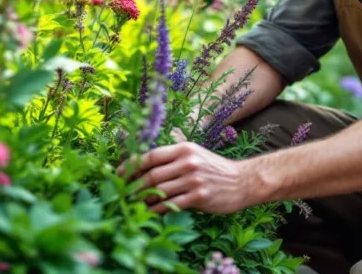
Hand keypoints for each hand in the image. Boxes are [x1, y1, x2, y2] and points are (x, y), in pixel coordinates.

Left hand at [118, 131, 255, 214]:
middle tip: (122, 194)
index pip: (151, 156)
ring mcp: (193, 179)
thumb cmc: (215, 169)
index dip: (131, 165)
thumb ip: (173, 158)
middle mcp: (187, 162)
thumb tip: (144, 167)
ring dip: (143, 199)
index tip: (119, 174)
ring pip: (159, 191)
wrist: (243, 181)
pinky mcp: (199, 196)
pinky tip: (150, 213)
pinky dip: (157, 210)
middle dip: (133, 186)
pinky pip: (171, 204)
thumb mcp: (195, 155)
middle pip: (151, 174)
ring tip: (132, 204)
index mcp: (184, 149)